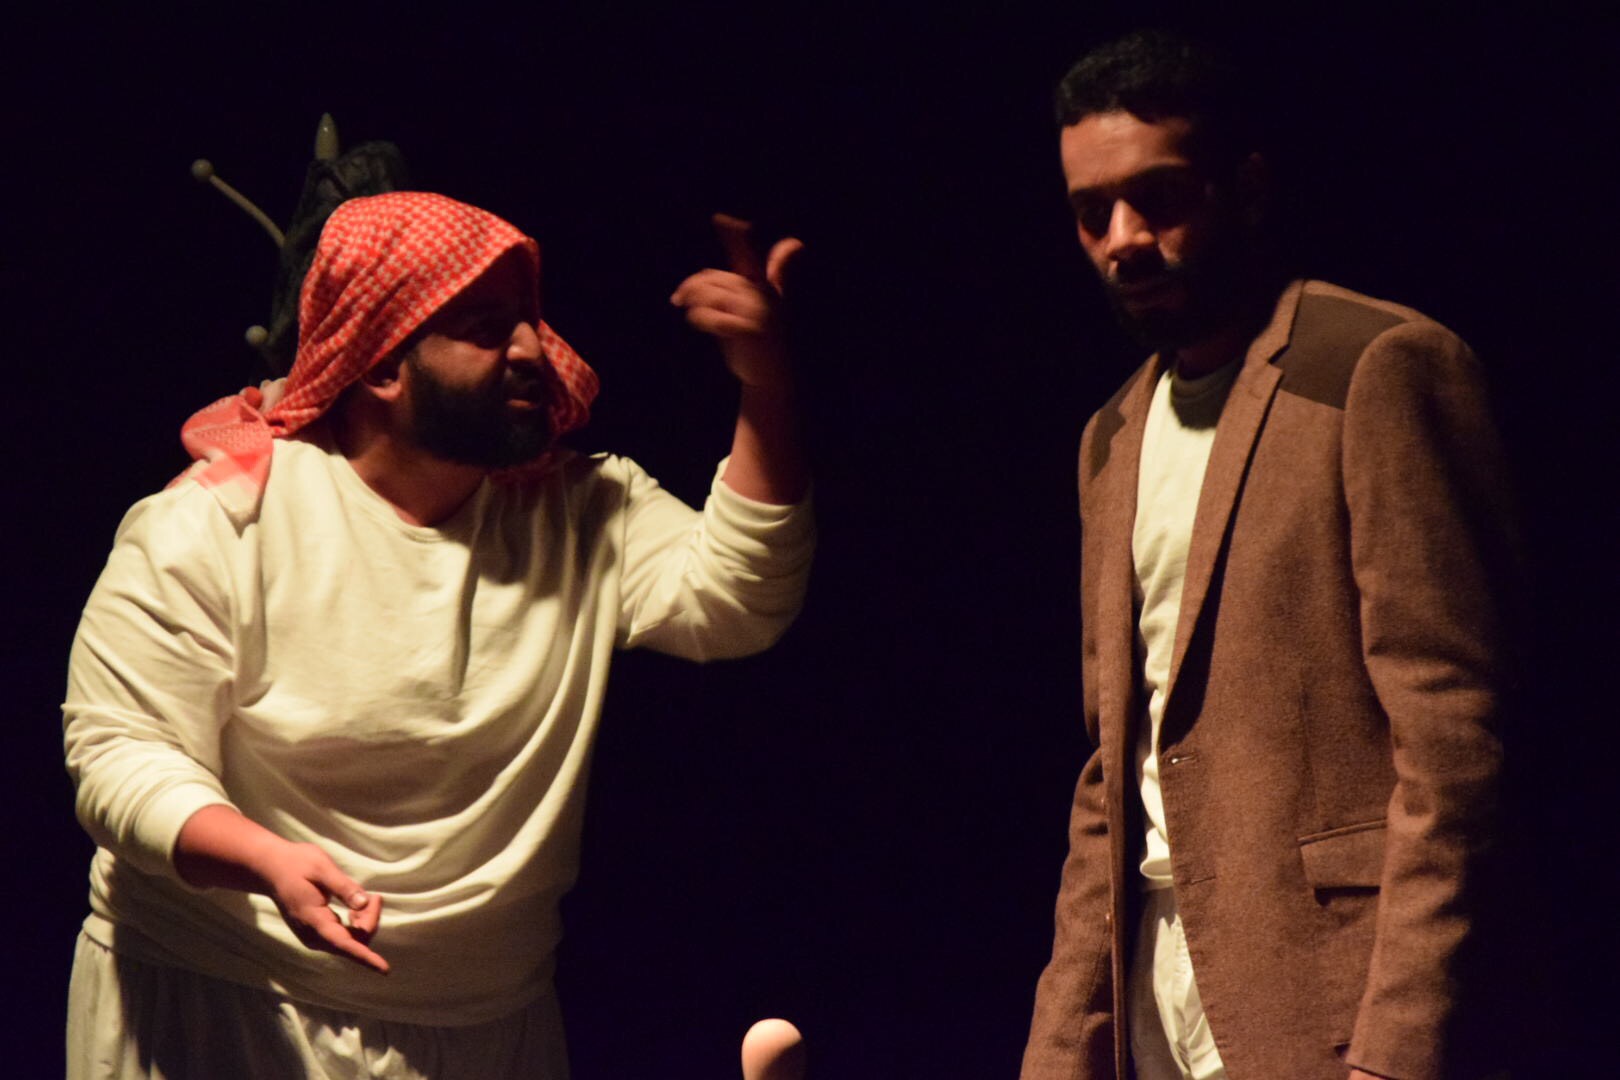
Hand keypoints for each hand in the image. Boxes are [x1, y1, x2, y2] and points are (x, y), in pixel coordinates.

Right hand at [175, 804, 387, 973]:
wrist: (271, 869)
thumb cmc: (296, 864)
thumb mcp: (322, 868)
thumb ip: (344, 887)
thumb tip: (365, 903)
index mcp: (314, 921)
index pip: (345, 944)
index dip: (366, 956)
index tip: (384, 969)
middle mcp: (313, 936)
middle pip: (353, 941)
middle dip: (371, 922)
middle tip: (376, 896)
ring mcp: (314, 937)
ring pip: (350, 940)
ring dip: (365, 922)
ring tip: (369, 898)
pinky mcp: (317, 933)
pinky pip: (344, 937)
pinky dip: (357, 924)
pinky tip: (356, 908)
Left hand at [669, 213, 803, 391]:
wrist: (773, 378)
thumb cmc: (767, 341)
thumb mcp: (773, 304)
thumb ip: (778, 272)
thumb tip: (796, 243)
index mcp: (764, 286)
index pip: (749, 254)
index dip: (736, 236)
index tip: (720, 219)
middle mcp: (762, 295)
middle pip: (714, 279)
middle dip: (691, 287)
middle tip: (678, 298)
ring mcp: (756, 313)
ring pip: (708, 294)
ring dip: (691, 302)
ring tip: (687, 309)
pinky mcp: (747, 330)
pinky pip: (709, 316)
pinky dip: (698, 317)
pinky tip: (697, 321)